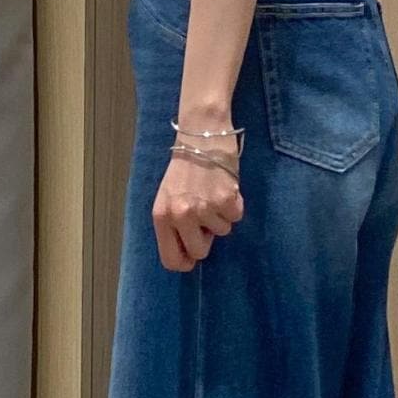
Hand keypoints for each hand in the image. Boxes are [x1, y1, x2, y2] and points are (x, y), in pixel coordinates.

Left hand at [152, 152, 244, 270]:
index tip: (193, 257)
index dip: (185, 262)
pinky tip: (225, 188)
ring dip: (221, 216)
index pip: (171, 259)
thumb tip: (190, 254)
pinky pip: (236, 217)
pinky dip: (235, 205)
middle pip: (199, 252)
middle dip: (206, 239)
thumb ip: (175, 224)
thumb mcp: (169, 197)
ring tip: (213, 193)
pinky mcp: (225, 200)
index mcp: (161, 216)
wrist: (202, 135)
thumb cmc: (185, 167)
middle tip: (206, 217)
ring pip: (222, 232)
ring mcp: (204, 208)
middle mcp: (181, 215)